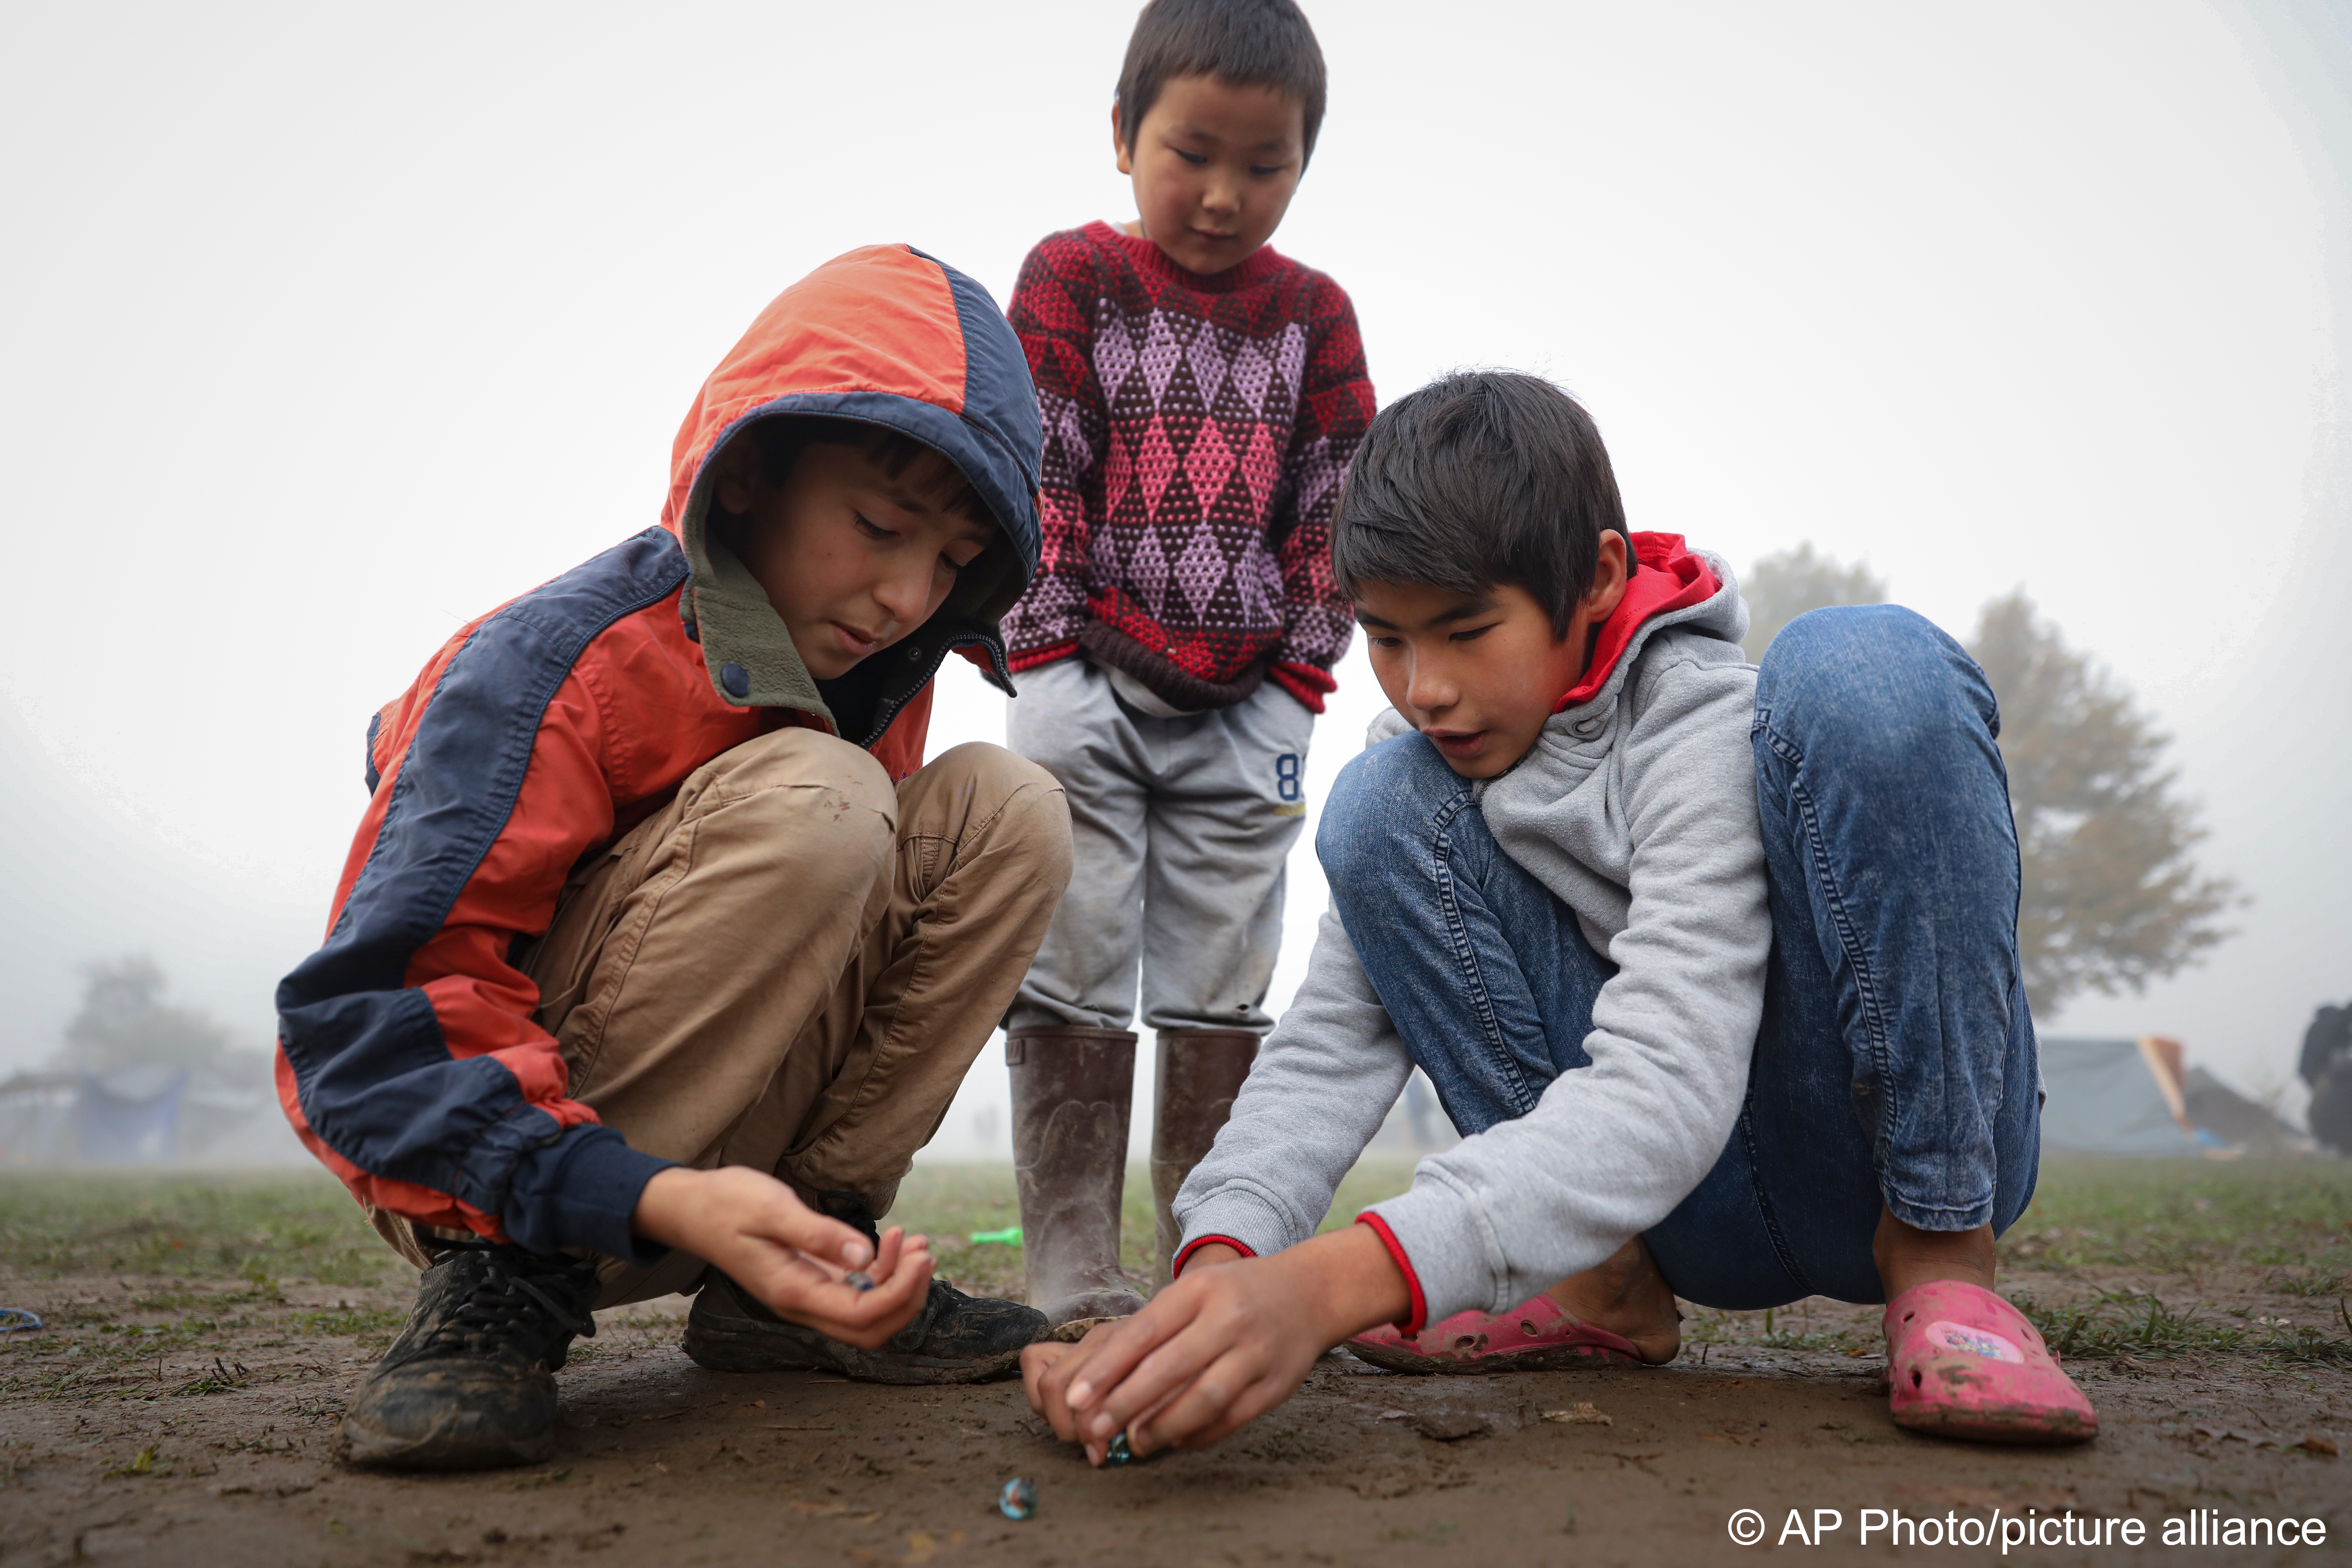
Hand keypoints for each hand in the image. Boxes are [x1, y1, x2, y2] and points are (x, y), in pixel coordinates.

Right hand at [632, 1165, 933, 1348]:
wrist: (693, 1209)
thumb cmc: (728, 1203)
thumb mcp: (773, 1208)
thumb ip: (817, 1234)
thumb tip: (864, 1255)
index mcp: (793, 1292)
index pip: (863, 1314)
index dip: (900, 1291)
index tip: (919, 1252)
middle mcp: (802, 1305)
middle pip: (871, 1329)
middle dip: (907, 1296)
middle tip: (923, 1251)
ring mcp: (807, 1297)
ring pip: (867, 1316)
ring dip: (898, 1286)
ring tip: (914, 1242)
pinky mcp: (811, 1282)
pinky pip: (856, 1295)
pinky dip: (883, 1276)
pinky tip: (894, 1243)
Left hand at [1020, 1225, 1406, 1462]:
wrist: (1310, 1292)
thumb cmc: (1235, 1294)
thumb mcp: (1194, 1292)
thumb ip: (1154, 1328)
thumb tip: (1105, 1380)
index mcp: (1200, 1291)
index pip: (1144, 1332)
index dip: (1107, 1369)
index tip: (1077, 1398)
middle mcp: (1228, 1319)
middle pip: (1169, 1368)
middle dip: (1125, 1403)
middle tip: (1095, 1429)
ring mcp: (1256, 1353)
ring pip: (1203, 1399)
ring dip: (1163, 1427)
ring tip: (1135, 1442)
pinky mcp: (1276, 1385)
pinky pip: (1231, 1418)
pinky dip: (1199, 1434)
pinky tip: (1176, 1440)